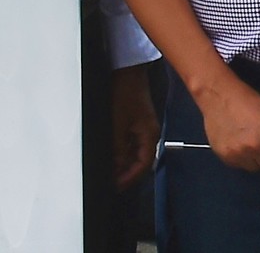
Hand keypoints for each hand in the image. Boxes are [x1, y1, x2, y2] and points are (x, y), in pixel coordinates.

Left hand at [111, 65, 159, 189]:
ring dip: (122, 162)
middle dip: (125, 173)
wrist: (126, 71)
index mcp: (150, 135)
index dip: (129, 179)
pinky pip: (130, 142)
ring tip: (109, 169)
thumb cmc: (126, 91)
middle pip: (139, 161)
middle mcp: (149, 132)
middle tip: (111, 181)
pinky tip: (111, 152)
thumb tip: (115, 167)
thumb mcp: (118, 125)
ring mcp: (143, 126)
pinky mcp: (136, 120)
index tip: (116, 187)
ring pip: (134, 152)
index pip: (143, 166)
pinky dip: (122, 150)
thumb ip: (117, 149)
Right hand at [197, 73, 259, 172]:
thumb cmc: (248, 100)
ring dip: (257, 159)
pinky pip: (241, 167)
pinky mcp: (226, 157)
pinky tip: (239, 144)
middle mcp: (256, 147)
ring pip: (257, 168)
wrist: (218, 95)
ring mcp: (240, 154)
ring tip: (251, 142)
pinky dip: (243, 159)